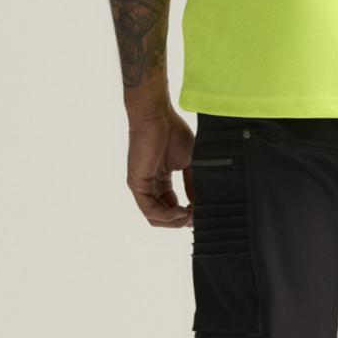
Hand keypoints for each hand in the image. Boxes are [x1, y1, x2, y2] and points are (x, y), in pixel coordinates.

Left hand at [125, 106, 193, 226]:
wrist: (156, 115)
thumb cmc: (171, 131)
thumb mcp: (188, 163)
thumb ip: (192, 184)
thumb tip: (199, 203)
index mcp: (160, 180)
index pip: (171, 207)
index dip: (186, 215)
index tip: (200, 214)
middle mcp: (149, 185)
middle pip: (163, 216)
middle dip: (181, 221)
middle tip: (197, 218)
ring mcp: (141, 186)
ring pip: (155, 217)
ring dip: (174, 221)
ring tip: (190, 216)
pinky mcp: (137, 184)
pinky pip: (150, 210)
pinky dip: (167, 216)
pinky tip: (181, 212)